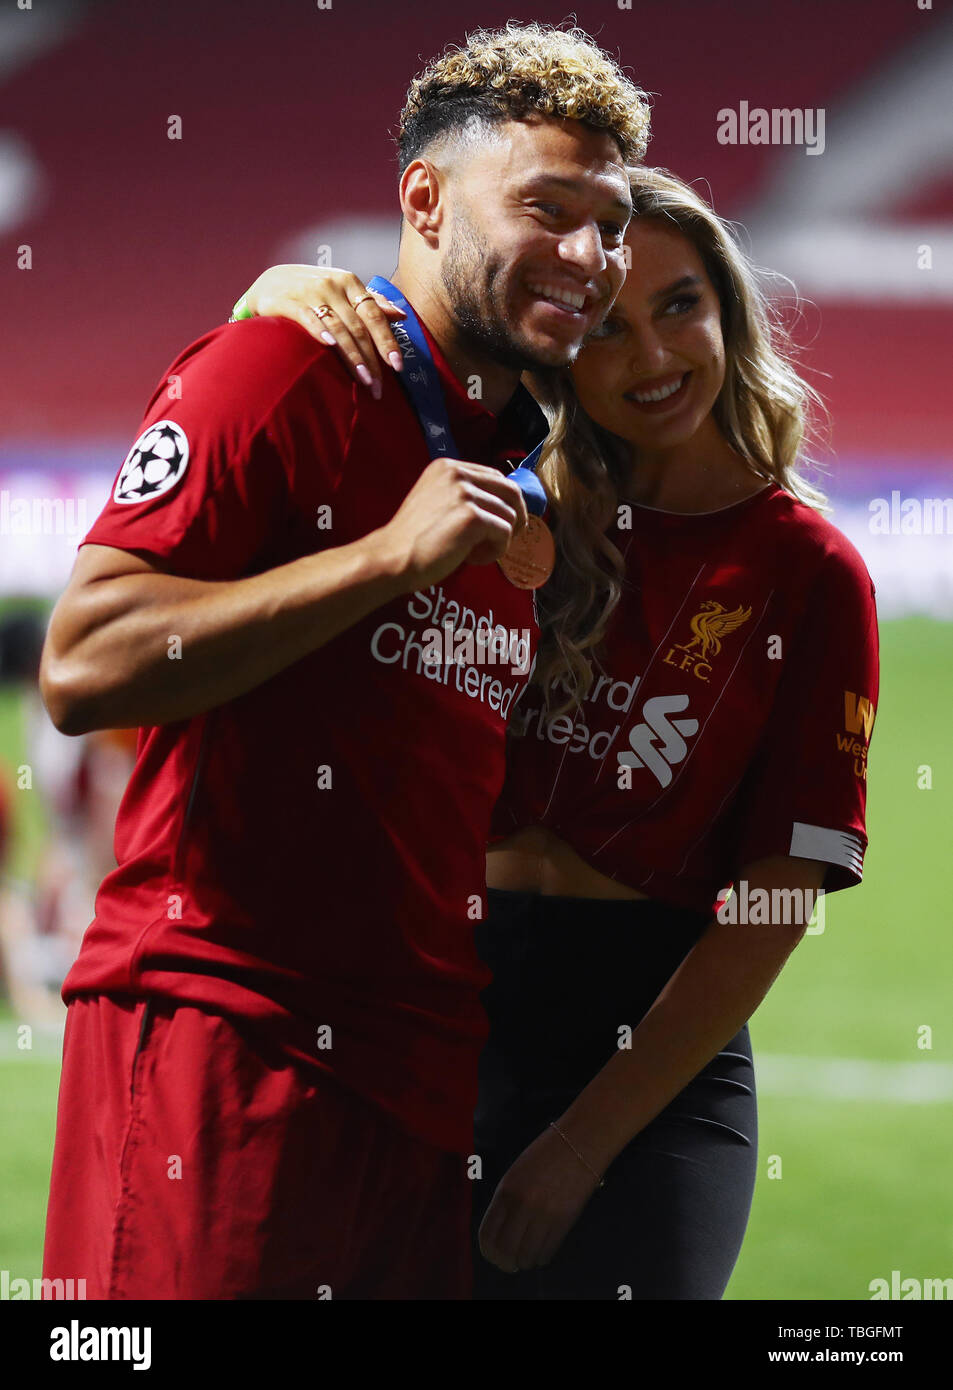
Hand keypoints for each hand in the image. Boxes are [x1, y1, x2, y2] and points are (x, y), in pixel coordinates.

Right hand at [241, 265, 405, 396]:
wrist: (270, 282)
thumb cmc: (313, 291)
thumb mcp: (343, 291)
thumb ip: (371, 303)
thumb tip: (401, 315)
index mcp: (350, 283)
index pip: (374, 315)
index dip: (387, 341)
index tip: (398, 366)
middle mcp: (333, 285)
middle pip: (358, 327)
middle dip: (371, 359)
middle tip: (379, 386)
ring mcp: (310, 292)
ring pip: (338, 327)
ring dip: (352, 356)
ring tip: (363, 379)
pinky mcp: (288, 301)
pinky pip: (307, 318)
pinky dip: (319, 331)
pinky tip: (330, 347)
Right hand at [375, 456, 529, 591]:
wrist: (392, 558)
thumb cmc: (413, 540)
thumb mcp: (436, 502)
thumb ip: (463, 496)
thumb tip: (503, 506)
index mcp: (447, 466)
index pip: (495, 476)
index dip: (505, 501)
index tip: (502, 522)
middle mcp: (457, 473)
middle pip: (511, 490)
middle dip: (516, 517)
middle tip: (505, 539)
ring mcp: (465, 493)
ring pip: (510, 516)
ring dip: (499, 539)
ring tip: (473, 553)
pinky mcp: (472, 516)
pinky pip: (504, 534)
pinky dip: (495, 551)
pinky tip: (472, 558)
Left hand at [477, 1124, 604, 1273]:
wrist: (580, 1142)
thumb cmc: (546, 1154)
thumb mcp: (517, 1173)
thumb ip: (506, 1201)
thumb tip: (501, 1232)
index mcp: (506, 1190)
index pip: (487, 1234)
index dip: (488, 1251)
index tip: (493, 1255)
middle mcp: (522, 1204)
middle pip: (505, 1250)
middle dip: (505, 1262)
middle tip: (510, 1263)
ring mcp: (544, 1214)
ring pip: (526, 1256)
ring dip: (524, 1261)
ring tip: (527, 1256)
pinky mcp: (564, 1221)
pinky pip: (547, 1252)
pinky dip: (541, 1258)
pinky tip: (541, 1251)